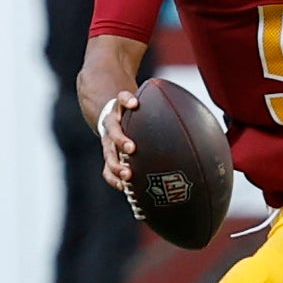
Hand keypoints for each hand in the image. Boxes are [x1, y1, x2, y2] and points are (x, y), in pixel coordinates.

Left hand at [96, 90, 143, 218]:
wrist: (103, 93)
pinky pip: (121, 99)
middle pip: (109, 153)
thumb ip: (149, 152)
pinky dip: (126, 101)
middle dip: (117, 165)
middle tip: (128, 174)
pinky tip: (134, 104)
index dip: (114, 178)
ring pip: (112, 129)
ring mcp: (114, 118)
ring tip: (131, 147)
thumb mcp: (133, 138)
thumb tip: (180, 167)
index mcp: (112, 148)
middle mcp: (110, 136)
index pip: (108, 168)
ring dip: (120, 139)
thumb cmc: (128, 121)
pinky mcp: (118, 101)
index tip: (125, 188)